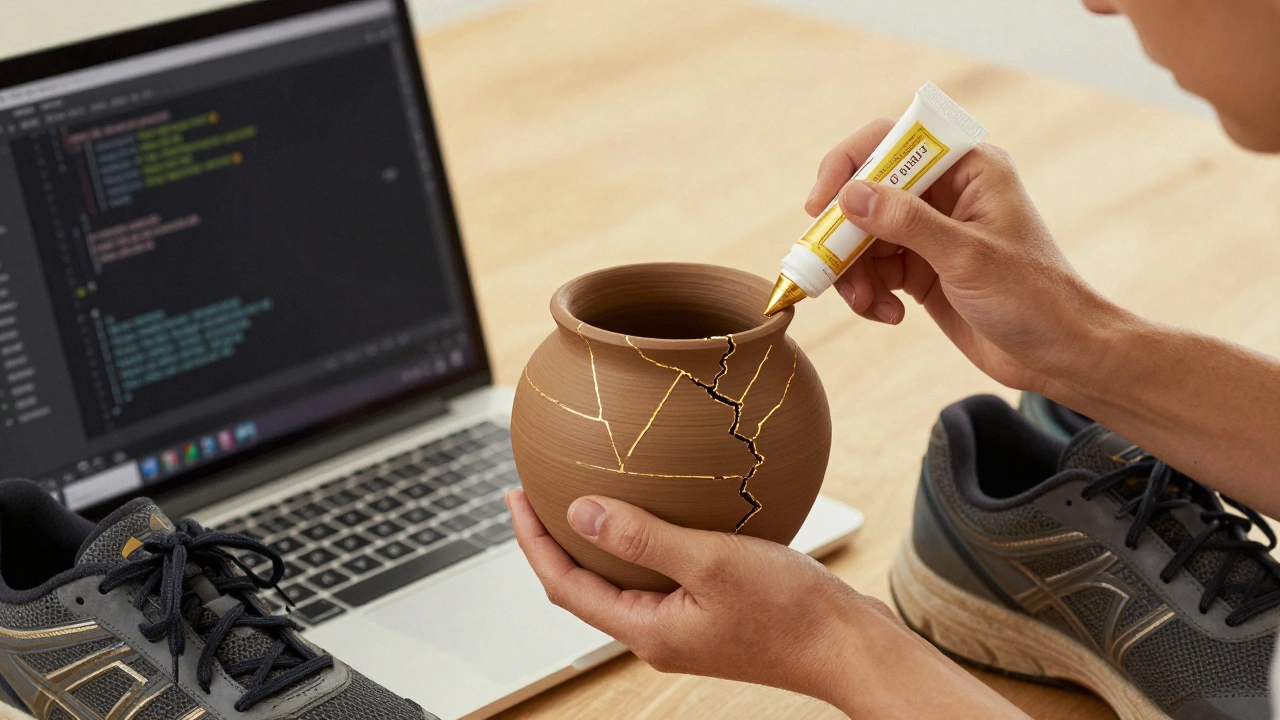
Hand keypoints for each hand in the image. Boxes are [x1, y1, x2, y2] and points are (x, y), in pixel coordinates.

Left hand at [506, 488, 1028, 717]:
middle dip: (554, 541)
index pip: (564, 585)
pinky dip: (642, 543)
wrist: (849, 644)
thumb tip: (577, 513)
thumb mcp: (710, 563)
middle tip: (536, 492)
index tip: (514, 497)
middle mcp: (658, 633)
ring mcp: (684, 626)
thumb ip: (642, 536)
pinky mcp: (712, 614)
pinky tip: (658, 512)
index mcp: (647, 629)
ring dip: (597, 542)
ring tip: (584, 497)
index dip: (532, 541)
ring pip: (622, 580)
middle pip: (584, 586)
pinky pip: (659, 575)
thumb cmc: (790, 610)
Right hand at [807, 120, 1132, 391]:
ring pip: (863, 237)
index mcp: (967, 168)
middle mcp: (945, 193)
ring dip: (854, 272)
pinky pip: (874, 270)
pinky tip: (890, 314)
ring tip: (868, 305)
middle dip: (844, 235)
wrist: (1059, 355)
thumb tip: (849, 196)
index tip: (821, 205)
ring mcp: (930, 232)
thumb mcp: (967, 257)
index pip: (892, 142)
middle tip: (829, 268)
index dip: (848, 166)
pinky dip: (869, 293)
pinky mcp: (921, 269)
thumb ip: (906, 223)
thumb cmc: (1033, 297)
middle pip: (866, 194)